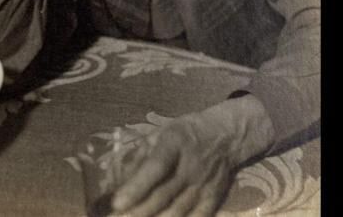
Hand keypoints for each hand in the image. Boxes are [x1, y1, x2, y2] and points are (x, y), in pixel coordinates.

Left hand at [111, 96, 275, 216]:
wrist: (226, 135)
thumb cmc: (185, 134)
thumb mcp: (160, 134)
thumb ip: (140, 157)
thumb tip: (119, 183)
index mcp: (174, 143)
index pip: (155, 167)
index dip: (136, 186)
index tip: (117, 203)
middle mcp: (191, 165)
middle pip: (163, 194)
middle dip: (139, 211)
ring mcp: (204, 184)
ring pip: (177, 210)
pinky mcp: (214, 197)